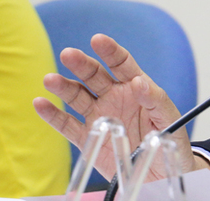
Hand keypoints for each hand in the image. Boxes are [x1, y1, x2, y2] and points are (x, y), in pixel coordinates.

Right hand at [33, 33, 200, 181]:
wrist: (161, 170)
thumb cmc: (169, 138)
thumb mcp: (168, 117)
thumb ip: (155, 99)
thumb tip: (139, 82)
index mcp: (136, 87)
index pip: (122, 63)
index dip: (110, 51)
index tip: (98, 40)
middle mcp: (114, 97)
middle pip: (95, 76)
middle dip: (82, 65)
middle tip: (68, 54)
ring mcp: (100, 116)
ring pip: (78, 97)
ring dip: (64, 88)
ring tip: (50, 80)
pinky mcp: (89, 138)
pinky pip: (68, 125)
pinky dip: (53, 115)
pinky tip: (40, 103)